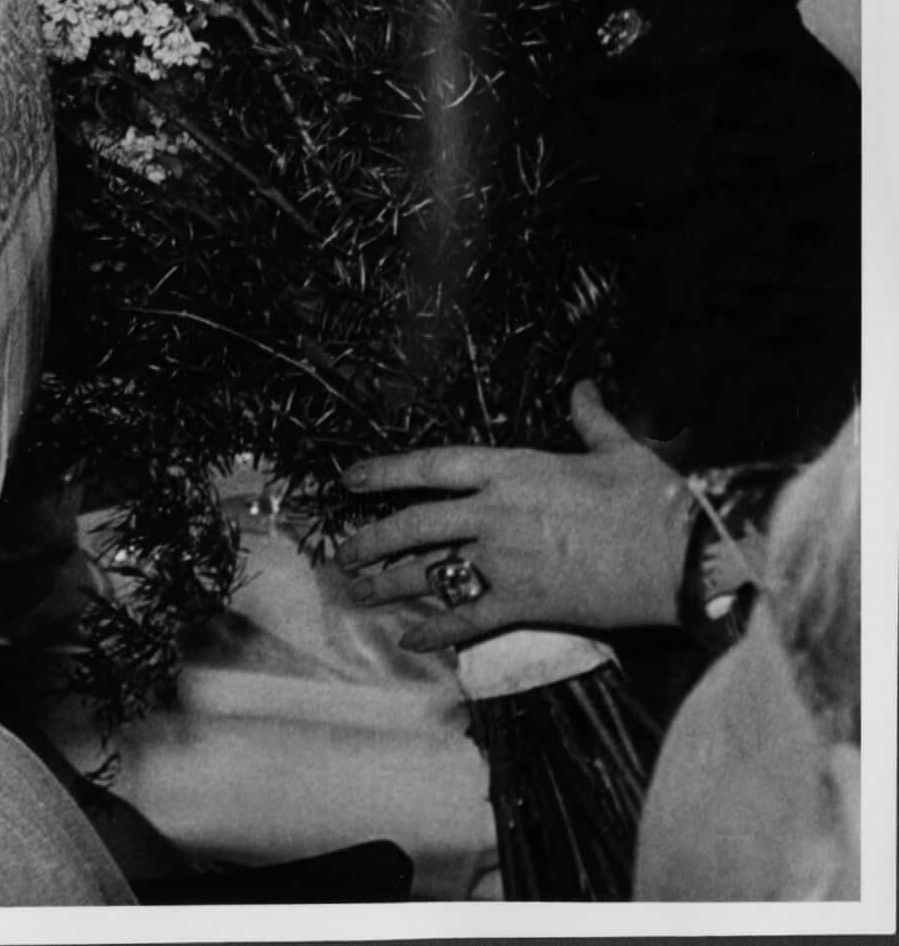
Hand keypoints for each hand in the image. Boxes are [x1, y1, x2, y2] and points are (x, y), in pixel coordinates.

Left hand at [337, 381, 687, 649]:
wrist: (684, 555)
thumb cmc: (654, 499)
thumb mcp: (619, 449)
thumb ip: (590, 418)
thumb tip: (584, 387)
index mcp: (511, 469)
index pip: (429, 466)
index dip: (384, 472)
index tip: (349, 481)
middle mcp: (495, 513)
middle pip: (415, 525)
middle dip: (372, 540)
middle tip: (343, 553)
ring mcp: (505, 560)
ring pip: (430, 573)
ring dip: (390, 585)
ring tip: (359, 594)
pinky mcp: (525, 604)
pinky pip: (468, 618)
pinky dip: (436, 631)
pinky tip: (412, 640)